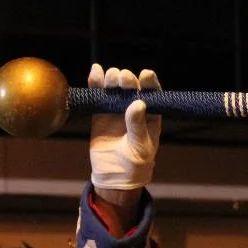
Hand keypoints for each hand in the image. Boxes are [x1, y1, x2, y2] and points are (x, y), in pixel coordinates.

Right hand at [89, 64, 161, 192]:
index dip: (149, 83)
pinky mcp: (100, 114)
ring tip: (111, 76)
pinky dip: (96, 83)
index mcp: (151, 117)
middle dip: (128, 80)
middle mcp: (135, 110)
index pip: (152, 95)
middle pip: (132, 88)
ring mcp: (117, 111)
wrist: (115, 176)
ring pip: (115, 89)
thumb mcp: (140, 146)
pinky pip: (99, 96)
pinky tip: (95, 71)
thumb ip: (138, 125)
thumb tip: (138, 103)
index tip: (145, 74)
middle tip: (123, 78)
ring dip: (113, 79)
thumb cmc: (136, 164)